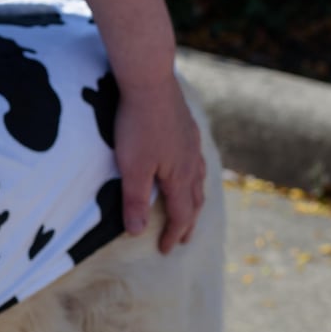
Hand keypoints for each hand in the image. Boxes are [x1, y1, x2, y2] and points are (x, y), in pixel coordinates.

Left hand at [114, 73, 205, 253]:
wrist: (148, 81)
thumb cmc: (137, 125)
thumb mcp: (131, 168)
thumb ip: (135, 200)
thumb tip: (137, 232)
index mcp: (179, 176)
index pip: (180, 214)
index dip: (173, 234)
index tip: (167, 250)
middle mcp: (192, 162)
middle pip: (194, 200)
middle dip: (188, 222)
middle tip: (184, 239)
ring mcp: (191, 144)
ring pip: (199, 179)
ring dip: (194, 199)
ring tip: (191, 209)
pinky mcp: (186, 128)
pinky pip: (196, 159)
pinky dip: (194, 175)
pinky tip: (188, 169)